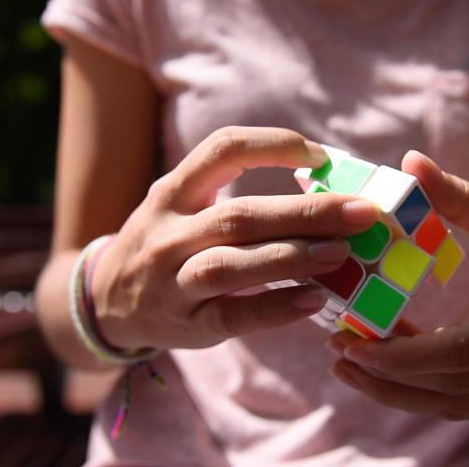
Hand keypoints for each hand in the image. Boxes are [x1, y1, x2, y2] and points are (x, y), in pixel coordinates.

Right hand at [91, 127, 379, 349]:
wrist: (107, 300)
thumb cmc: (165, 243)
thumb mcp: (181, 206)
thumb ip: (232, 195)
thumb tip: (323, 189)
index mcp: (173, 191)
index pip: (222, 150)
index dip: (274, 145)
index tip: (320, 156)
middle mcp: (168, 232)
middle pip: (241, 215)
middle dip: (306, 212)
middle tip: (361, 212)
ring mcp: (172, 280)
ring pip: (232, 264)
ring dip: (291, 257)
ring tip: (341, 253)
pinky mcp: (186, 323)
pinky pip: (233, 315)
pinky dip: (275, 308)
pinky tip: (314, 300)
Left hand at [326, 150, 468, 419]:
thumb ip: (461, 197)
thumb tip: (410, 161)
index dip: (408, 354)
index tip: (355, 342)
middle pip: (457, 383)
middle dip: (390, 374)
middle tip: (338, 351)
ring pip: (457, 403)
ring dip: (398, 392)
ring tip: (348, 368)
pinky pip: (466, 403)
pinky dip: (421, 391)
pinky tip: (385, 369)